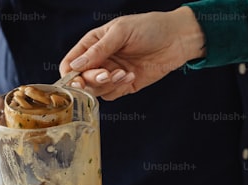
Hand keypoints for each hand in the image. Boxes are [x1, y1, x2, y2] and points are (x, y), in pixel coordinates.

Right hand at [60, 8, 205, 100]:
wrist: (177, 39)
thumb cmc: (149, 27)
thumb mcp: (120, 32)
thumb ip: (98, 50)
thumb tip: (75, 67)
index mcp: (92, 44)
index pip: (70, 64)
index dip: (70, 75)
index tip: (78, 79)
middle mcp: (99, 60)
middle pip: (80, 81)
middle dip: (91, 80)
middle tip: (105, 74)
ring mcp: (111, 74)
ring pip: (95, 91)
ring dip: (108, 84)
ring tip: (123, 72)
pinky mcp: (123, 85)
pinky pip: (112, 94)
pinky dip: (120, 87)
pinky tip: (132, 75)